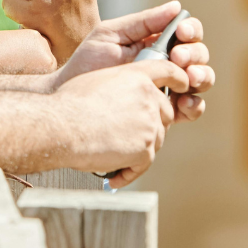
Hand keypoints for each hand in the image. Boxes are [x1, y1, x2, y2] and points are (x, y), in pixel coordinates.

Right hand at [49, 61, 178, 184]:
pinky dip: (129, 172)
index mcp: (136, 76)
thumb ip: (120, 85)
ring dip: (139, 149)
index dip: (179, 78)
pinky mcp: (145, 149)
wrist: (62, 127)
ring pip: (156, 139)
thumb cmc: (69, 104)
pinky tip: (114, 176)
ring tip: (113, 155)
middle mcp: (148, 98)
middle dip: (152, 124)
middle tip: (129, 135)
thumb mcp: (97, 80)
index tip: (184, 85)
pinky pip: (144, 164)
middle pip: (165, 113)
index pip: (168, 71)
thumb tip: (123, 99)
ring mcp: (149, 124)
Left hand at [55, 1, 212, 123]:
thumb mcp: (111, 36)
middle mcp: (169, 63)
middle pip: (199, 55)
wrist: (72, 95)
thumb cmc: (88, 62)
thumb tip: (177, 6)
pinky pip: (192, 108)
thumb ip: (142, 22)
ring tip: (188, 78)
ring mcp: (170, 87)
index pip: (187, 32)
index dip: (190, 30)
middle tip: (177, 57)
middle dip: (194, 54)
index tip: (181, 32)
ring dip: (202, 76)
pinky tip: (183, 102)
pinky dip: (194, 105)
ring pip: (202, 79)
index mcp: (158, 42)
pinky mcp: (167, 111)